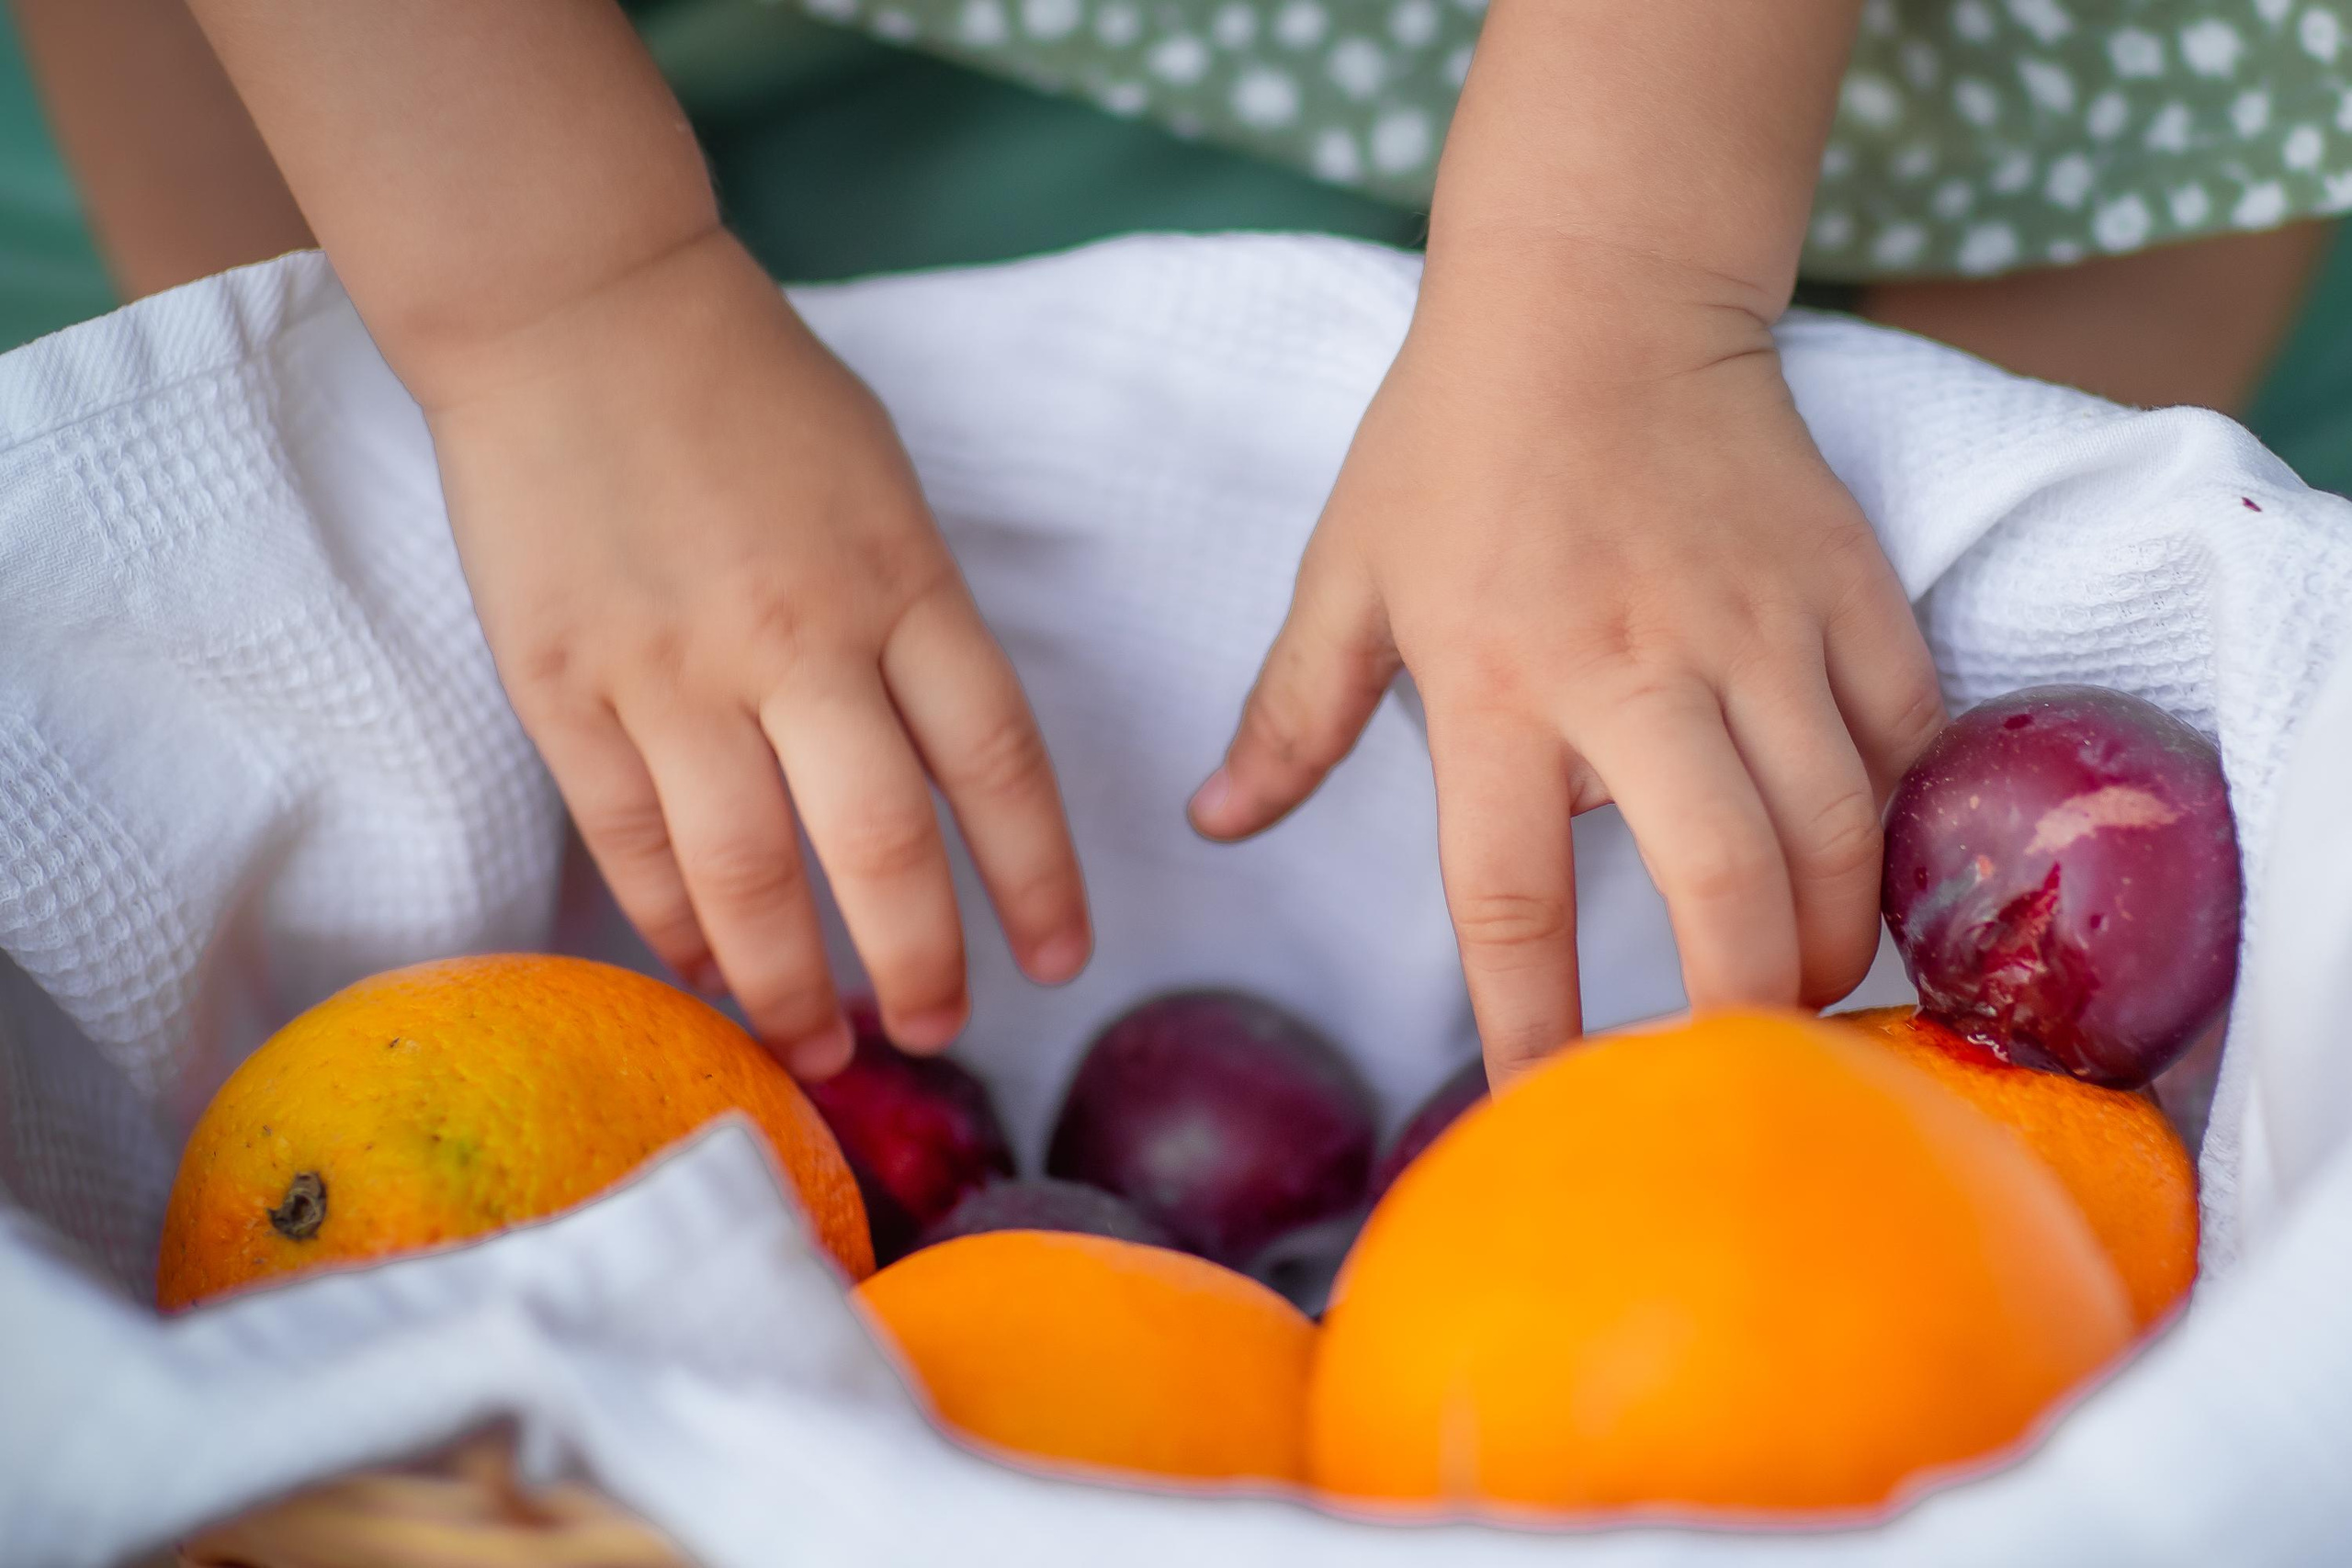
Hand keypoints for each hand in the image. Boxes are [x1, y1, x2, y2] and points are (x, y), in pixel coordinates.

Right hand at [420, 230, 1090, 1075]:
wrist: (574, 309)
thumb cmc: (750, 396)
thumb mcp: (884, 493)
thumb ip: (917, 629)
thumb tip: (941, 779)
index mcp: (901, 579)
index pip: (998, 762)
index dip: (1041, 879)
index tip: (1063, 961)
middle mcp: (798, 638)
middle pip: (880, 848)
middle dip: (919, 966)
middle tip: (937, 1030)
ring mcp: (671, 669)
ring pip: (744, 875)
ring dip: (788, 988)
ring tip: (817, 1047)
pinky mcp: (562, 687)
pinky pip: (629, 843)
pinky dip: (673, 927)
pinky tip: (705, 972)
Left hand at [1189, 248, 1943, 1085]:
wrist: (1596, 287)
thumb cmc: (1453, 441)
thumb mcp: (1349, 572)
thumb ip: (1290, 713)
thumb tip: (1216, 826)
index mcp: (1494, 680)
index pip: (1511, 900)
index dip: (1528, 1033)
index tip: (1532, 1121)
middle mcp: (1636, 666)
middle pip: (1721, 884)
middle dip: (1736, 1012)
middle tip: (1726, 1073)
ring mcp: (1759, 625)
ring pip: (1839, 829)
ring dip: (1830, 940)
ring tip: (1800, 989)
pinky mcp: (1849, 585)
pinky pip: (1909, 737)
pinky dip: (1899, 826)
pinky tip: (1869, 872)